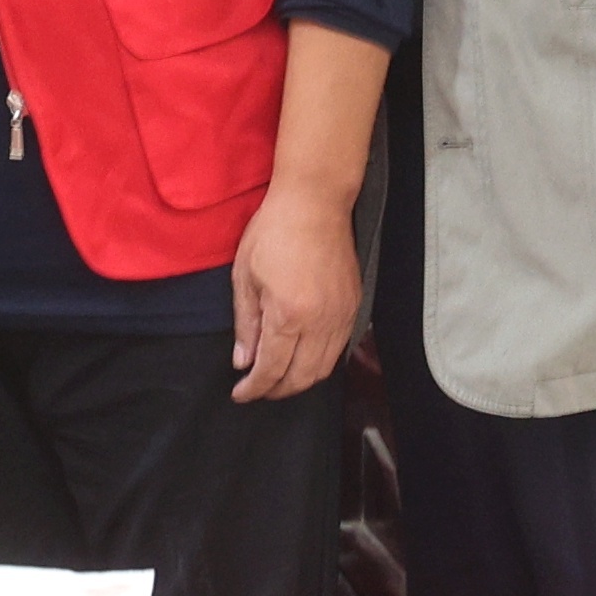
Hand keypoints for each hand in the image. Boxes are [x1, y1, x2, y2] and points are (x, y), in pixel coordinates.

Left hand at [229, 189, 358, 401]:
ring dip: (300, 380)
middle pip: (302, 378)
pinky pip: (339, 348)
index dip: (254, 388)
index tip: (241, 394)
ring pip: (324, 368)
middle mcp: (320, 321)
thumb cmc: (274, 231)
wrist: (315, 202)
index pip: (271, 369)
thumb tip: (243, 361)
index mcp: (289, 315)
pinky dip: (320, 362)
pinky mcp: (354, 305)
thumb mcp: (245, 277)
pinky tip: (303, 357)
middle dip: (277, 391)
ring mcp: (342, 314)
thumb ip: (245, 324)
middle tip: (258, 390)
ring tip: (279, 378)